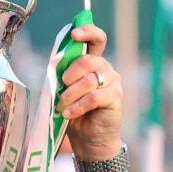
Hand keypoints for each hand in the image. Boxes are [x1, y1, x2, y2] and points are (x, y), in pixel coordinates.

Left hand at [56, 24, 121, 162]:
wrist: (89, 139)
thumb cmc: (75, 112)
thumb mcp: (65, 90)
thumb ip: (63, 74)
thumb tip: (56, 61)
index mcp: (93, 62)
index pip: (96, 39)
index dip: (88, 32)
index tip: (75, 34)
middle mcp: (106, 68)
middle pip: (88, 60)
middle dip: (70, 74)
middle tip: (62, 87)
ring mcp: (113, 82)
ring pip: (89, 80)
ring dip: (70, 95)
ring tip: (63, 106)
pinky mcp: (116, 97)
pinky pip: (93, 97)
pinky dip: (78, 106)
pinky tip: (70, 113)